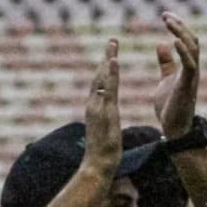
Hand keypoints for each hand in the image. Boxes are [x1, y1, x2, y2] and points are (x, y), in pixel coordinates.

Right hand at [82, 38, 120, 175]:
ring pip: (101, 79)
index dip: (106, 68)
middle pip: (99, 76)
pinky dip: (109, 74)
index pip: (100, 84)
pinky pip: (107, 89)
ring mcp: (97, 107)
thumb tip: (108, 116)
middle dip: (106, 58)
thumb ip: (106, 120)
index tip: (111, 54)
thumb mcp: (107, 132)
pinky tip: (113, 61)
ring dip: (107, 60)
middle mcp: (94, 105)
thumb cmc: (103, 153)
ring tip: (113, 44)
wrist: (98, 166)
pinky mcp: (103, 112)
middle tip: (112, 40)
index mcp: (96, 109)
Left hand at [153, 13, 200, 138]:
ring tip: (169, 22)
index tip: (165, 15)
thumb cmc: (171, 106)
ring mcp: (192, 77)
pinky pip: (190, 65)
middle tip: (165, 15)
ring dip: (181, 34)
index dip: (178, 27)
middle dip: (180, 26)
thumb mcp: (166, 79)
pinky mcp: (188, 85)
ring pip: (193, 49)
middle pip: (192, 40)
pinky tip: (174, 41)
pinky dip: (184, 52)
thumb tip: (161, 44)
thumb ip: (166, 63)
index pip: (187, 40)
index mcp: (187, 66)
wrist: (174, 129)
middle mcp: (193, 69)